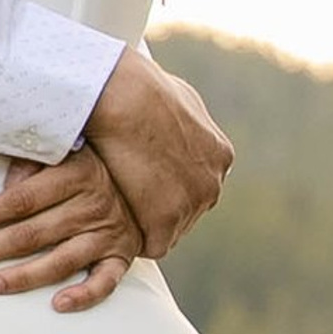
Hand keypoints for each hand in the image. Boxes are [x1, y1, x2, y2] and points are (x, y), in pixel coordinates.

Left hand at [0, 149, 140, 313]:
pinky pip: (105, 281)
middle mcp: (93, 206)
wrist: (144, 182)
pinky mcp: (121, 257)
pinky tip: (59, 304)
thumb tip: (5, 182)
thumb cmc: (88, 167)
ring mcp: (108, 235)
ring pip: (61, 260)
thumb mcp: (64, 152)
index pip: (24, 198)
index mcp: (76, 175)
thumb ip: (33, 163)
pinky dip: (84, 295)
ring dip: (23, 276)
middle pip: (33, 233)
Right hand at [82, 47, 231, 256]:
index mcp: (219, 154)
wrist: (124, 98)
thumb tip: (177, 117)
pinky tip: (113, 224)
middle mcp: (213, 181)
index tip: (142, 184)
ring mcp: (192, 203)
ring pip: (171, 228)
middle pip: (187, 209)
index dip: (167, 187)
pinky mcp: (167, 220)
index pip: (196, 184)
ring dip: (145, 223)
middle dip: (160, 208)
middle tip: (126, 200)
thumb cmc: (139, 88)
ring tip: (115, 210)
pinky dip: (134, 239)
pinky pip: (153, 245)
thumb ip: (186, 119)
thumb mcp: (178, 97)